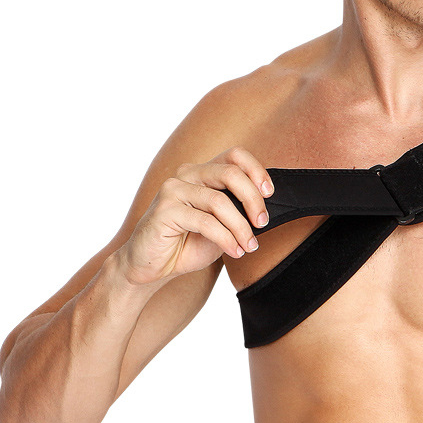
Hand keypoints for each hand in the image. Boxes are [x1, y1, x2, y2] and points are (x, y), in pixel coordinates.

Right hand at [118, 146, 272, 285]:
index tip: (270, 194)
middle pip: (230, 173)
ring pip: (219, 201)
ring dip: (241, 227)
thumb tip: (266, 207)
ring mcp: (173, 190)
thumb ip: (239, 209)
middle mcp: (187, 174)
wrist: (151, 266)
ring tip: (249, 245)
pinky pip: (205, 221)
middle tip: (262, 223)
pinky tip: (234, 250)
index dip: (256, 170)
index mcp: (202, 172)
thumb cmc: (188, 243)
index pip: (235, 155)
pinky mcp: (164, 211)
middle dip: (253, 199)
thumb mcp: (222, 223)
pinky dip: (226, 238)